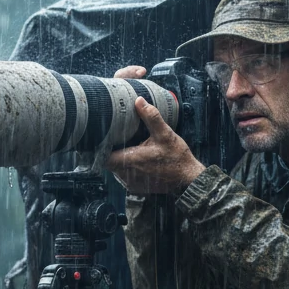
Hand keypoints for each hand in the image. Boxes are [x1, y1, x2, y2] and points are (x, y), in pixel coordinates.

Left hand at [108, 66, 205, 194]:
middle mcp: (127, 175)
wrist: (188, 178)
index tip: (103, 138)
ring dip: (119, 159)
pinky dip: (126, 168)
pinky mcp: (135, 188)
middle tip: (116, 138)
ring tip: (126, 148)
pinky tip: (135, 159)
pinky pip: (123, 176)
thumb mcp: (165, 134)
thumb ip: (151, 117)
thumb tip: (139, 101)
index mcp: (131, 161)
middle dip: (112, 151)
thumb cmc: (177, 158)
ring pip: (115, 169)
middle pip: (108, 162)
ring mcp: (130, 183)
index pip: (103, 157)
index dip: (100, 148)